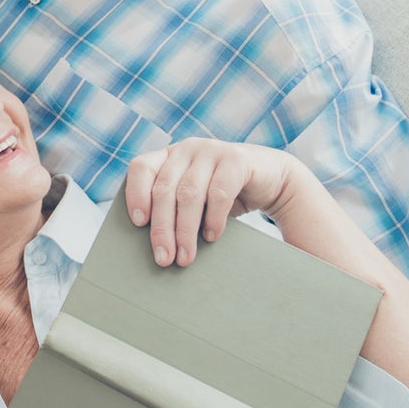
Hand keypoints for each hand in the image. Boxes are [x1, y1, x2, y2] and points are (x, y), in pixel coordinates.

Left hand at [125, 139, 296, 266]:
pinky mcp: (237, 159)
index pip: (141, 168)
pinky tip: (212, 237)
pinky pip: (219, 192)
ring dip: (185, 230)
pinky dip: (213, 219)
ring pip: (189, 194)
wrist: (272, 180)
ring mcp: (212, 150)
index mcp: (169, 156)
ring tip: (185, 257)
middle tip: (164, 259)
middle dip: (162, 228)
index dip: (135, 194)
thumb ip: (174, 210)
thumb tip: (155, 247)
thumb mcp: (195, 199)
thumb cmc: (224, 196)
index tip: (138, 223)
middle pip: (164, 189)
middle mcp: (187, 149)